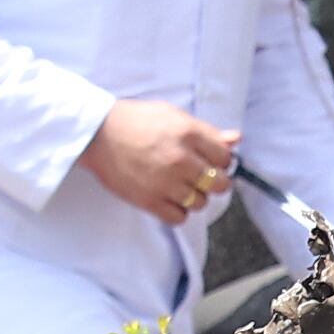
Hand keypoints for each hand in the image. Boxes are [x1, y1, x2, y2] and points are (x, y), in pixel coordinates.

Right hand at [79, 99, 238, 225]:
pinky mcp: (149, 200)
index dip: (221, 161)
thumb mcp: (173, 116)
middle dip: (213, 181)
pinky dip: (178, 212)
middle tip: (198, 176)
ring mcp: (165, 182)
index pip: (226, 158)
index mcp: (188, 134)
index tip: (211, 161)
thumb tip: (236, 140)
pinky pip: (180, 217)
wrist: (97, 134)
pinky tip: (169, 198)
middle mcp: (181, 159)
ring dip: (194, 197)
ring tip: (179, 186)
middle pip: (219, 184)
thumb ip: (206, 132)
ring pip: (201, 203)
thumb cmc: (135, 121)